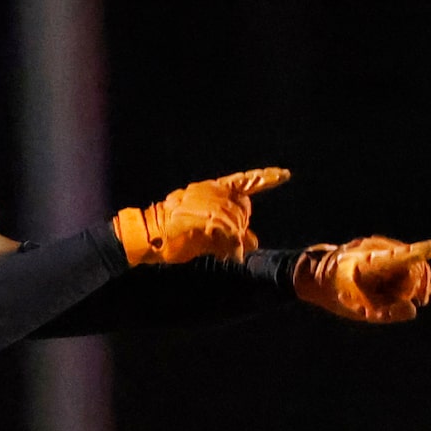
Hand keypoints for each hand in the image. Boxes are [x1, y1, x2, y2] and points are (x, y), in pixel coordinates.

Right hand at [112, 167, 287, 266]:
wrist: (146, 235)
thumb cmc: (173, 233)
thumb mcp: (205, 230)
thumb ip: (229, 232)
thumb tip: (252, 242)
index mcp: (211, 188)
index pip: (243, 181)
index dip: (265, 177)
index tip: (284, 174)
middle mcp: (211, 191)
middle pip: (242, 208)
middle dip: (240, 225)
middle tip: (227, 241)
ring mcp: (206, 203)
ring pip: (235, 222)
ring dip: (232, 240)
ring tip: (223, 252)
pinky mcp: (202, 218)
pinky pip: (227, 233)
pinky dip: (230, 247)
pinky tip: (227, 256)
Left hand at [293, 235, 430, 322]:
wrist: (315, 274)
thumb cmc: (336, 294)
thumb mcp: (358, 311)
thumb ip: (386, 314)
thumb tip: (413, 310)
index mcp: (365, 265)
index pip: (394, 258)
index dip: (414, 253)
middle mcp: (372, 249)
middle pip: (411, 267)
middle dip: (415, 286)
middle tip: (410, 299)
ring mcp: (377, 243)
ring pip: (410, 262)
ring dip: (410, 280)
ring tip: (390, 291)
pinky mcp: (380, 242)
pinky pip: (404, 257)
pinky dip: (407, 272)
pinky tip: (396, 284)